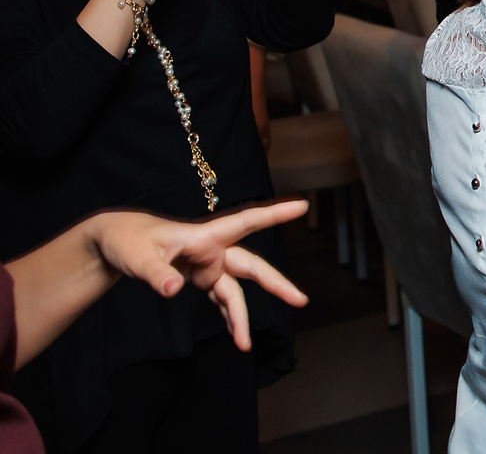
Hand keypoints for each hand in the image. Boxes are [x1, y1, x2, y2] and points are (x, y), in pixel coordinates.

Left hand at [89, 199, 309, 351]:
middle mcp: (213, 250)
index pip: (246, 222)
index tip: (302, 206)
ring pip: (236, 290)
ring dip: (241, 315)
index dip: (275, 215)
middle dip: (276, 284)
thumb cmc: (128, 242)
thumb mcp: (138, 258)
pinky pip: (221, 298)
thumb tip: (173, 291)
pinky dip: (227, 316)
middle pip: (252, 266)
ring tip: (244, 345)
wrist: (116, 243)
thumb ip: (157, 274)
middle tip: (300, 301)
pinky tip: (234, 335)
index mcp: (204, 237)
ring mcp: (208, 265)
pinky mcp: (200, 278)